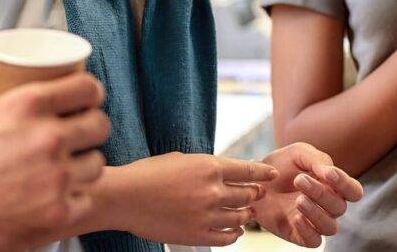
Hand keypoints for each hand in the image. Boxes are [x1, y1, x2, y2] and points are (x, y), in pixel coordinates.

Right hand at [0, 75, 110, 251]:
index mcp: (27, 105)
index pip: (87, 88)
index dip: (91, 92)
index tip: (87, 99)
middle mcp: (48, 138)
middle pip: (100, 125)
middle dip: (91, 127)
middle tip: (78, 135)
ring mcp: (56, 178)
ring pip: (96, 164)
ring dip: (84, 164)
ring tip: (67, 167)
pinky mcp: (56, 214)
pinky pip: (85, 199)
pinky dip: (74, 198)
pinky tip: (58, 196)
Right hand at [99, 152, 277, 246]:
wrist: (123, 197)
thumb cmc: (147, 173)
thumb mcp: (180, 159)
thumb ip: (207, 167)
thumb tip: (226, 173)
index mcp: (209, 166)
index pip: (248, 170)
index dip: (263, 173)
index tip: (272, 175)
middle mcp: (213, 190)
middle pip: (248, 194)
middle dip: (255, 194)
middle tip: (257, 195)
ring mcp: (207, 215)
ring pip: (241, 217)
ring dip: (246, 214)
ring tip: (246, 213)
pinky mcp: (198, 235)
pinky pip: (228, 238)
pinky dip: (234, 234)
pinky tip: (234, 231)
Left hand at [250, 143, 362, 246]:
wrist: (254, 179)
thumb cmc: (281, 165)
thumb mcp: (299, 153)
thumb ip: (318, 160)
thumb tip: (331, 173)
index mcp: (333, 186)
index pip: (353, 191)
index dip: (345, 184)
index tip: (328, 174)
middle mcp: (328, 206)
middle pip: (339, 207)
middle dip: (321, 193)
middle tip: (299, 180)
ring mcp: (314, 222)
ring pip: (330, 227)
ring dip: (316, 213)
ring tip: (298, 200)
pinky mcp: (299, 234)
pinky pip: (313, 241)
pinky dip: (308, 231)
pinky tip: (295, 218)